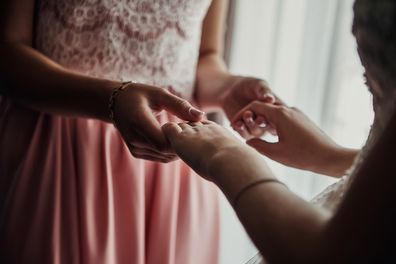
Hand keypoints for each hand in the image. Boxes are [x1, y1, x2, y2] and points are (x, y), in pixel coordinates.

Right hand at [114, 82, 203, 162]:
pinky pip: (160, 157)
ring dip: (177, 147)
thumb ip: (180, 106)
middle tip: (191, 130)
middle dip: (182, 143)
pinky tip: (175, 138)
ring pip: (165, 157)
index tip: (189, 126)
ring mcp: (135, 148)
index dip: (180, 139)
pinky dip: (170, 150)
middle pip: (166, 151)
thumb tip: (202, 116)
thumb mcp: (159, 94)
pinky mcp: (137, 153)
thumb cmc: (140, 95)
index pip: (163, 142)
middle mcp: (134, 139)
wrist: (116, 104)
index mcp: (138, 122)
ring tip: (182, 132)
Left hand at [162, 120, 250, 179]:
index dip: (198, 134)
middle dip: (185, 132)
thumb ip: (241, 162)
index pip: (204, 126)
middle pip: (189, 125)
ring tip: (166, 141)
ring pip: (177, 127)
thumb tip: (253, 174)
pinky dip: (164, 134)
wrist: (232, 161)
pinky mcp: (179, 137)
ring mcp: (191, 131)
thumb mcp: (242, 161)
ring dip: (173, 135)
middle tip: (178, 140)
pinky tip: (162, 142)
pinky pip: (167, 129)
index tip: (197, 143)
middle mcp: (204, 128)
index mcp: (219, 131)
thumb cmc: (240, 165)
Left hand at [220, 76, 281, 138]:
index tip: (268, 111)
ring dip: (250, 124)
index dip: (275, 116)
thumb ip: (264, 91)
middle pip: (268, 126)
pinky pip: (245, 134)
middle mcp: (268, 121)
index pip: (280, 116)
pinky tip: (236, 123)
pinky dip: (240, 129)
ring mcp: (257, 127)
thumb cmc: (249, 85)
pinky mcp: (245, 130)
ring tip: (246, 115)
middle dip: (261, 121)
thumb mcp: (258, 85)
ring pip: (256, 131)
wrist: (232, 90)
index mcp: (276, 110)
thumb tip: (270, 99)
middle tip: (254, 113)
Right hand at [232, 101, 357, 175]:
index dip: (242, 114)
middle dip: (251, 118)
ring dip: (262, 121)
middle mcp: (289, 110)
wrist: (330, 157)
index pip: (254, 106)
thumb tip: (247, 141)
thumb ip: (258, 145)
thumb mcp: (276, 153)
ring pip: (274, 113)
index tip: (234, 124)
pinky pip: (283, 118)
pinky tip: (271, 136)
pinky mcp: (303, 120)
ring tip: (255, 134)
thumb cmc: (303, 156)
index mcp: (280, 114)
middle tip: (241, 129)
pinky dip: (273, 124)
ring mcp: (297, 114)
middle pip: (264, 108)